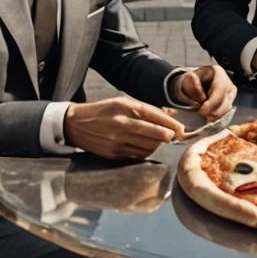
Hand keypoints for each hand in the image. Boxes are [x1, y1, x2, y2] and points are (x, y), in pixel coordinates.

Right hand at [63, 95, 184, 159]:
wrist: (75, 124)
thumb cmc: (102, 111)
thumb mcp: (122, 102)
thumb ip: (145, 109)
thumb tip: (169, 116)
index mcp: (125, 107)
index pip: (154, 116)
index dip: (170, 124)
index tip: (181, 129)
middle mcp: (122, 124)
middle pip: (154, 133)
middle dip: (169, 136)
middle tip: (176, 136)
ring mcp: (117, 141)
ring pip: (148, 147)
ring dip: (159, 145)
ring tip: (162, 141)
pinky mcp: (114, 154)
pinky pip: (138, 155)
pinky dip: (147, 152)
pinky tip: (149, 147)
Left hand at [171, 65, 235, 119]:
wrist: (199, 83)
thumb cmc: (194, 81)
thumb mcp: (189, 80)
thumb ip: (193, 84)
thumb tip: (196, 87)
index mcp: (218, 73)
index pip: (220, 89)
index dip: (212, 102)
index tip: (202, 111)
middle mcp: (228, 82)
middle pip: (225, 101)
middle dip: (212, 111)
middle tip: (201, 113)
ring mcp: (231, 92)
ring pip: (227, 108)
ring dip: (214, 114)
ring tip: (204, 112)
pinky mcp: (231, 100)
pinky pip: (227, 112)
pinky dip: (217, 116)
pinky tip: (209, 114)